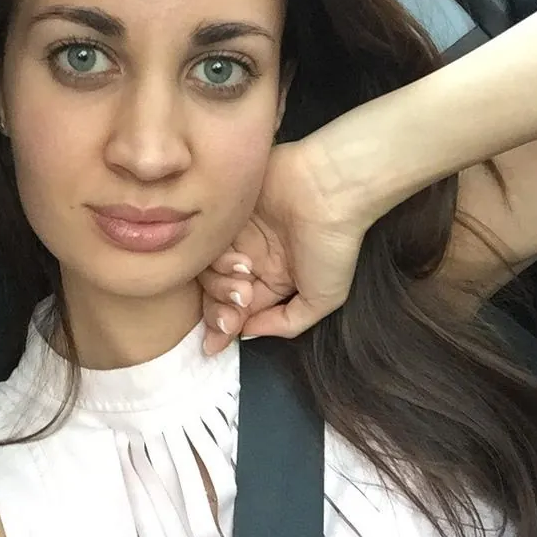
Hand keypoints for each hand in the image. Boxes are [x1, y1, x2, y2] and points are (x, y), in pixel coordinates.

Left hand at [200, 137, 379, 354]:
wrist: (329, 189)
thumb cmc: (332, 245)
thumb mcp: (322, 299)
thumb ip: (285, 324)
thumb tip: (245, 334)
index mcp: (273, 280)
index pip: (236, 311)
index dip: (222, 330)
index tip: (213, 346)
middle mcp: (252, 259)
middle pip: (216, 294)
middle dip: (220, 310)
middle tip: (239, 304)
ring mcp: (236, 235)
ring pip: (207, 271)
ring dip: (220, 283)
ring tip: (246, 272)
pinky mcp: (224, 211)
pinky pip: (204, 243)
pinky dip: (215, 257)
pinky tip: (239, 257)